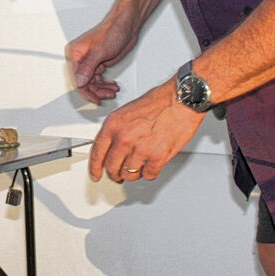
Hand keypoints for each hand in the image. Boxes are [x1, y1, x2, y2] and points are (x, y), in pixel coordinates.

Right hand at [66, 20, 139, 104]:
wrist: (126, 25)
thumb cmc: (112, 31)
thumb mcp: (99, 51)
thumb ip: (87, 67)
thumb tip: (79, 82)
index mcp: (75, 53)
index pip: (77, 79)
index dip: (86, 91)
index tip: (95, 99)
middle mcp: (81, 58)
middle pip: (84, 82)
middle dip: (97, 91)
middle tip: (108, 95)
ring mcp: (90, 61)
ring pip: (92, 82)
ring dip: (103, 89)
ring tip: (113, 90)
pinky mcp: (99, 63)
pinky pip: (99, 79)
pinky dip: (106, 84)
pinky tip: (113, 85)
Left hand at [87, 80, 204, 182]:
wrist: (180, 100)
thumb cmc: (159, 102)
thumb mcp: (127, 112)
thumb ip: (117, 130)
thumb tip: (112, 146)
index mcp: (114, 125)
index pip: (97, 152)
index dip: (94, 168)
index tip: (95, 175)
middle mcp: (124, 138)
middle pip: (111, 167)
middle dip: (115, 174)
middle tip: (118, 175)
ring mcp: (140, 149)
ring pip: (129, 174)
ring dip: (133, 174)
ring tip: (138, 168)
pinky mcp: (157, 157)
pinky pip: (148, 175)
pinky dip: (149, 173)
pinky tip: (151, 166)